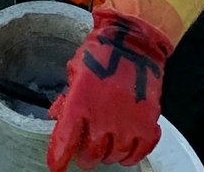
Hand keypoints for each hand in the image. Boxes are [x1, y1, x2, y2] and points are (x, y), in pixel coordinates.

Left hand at [47, 7, 172, 170]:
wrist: (133, 44)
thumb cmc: (100, 54)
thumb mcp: (74, 72)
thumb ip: (66, 99)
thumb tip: (58, 117)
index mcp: (80, 104)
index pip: (65, 140)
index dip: (59, 157)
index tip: (55, 167)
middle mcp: (103, 118)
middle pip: (90, 155)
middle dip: (84, 157)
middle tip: (82, 154)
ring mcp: (127, 124)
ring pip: (113, 156)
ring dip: (106, 156)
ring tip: (103, 149)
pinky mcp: (148, 124)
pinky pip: (139, 151)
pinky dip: (130, 156)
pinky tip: (124, 152)